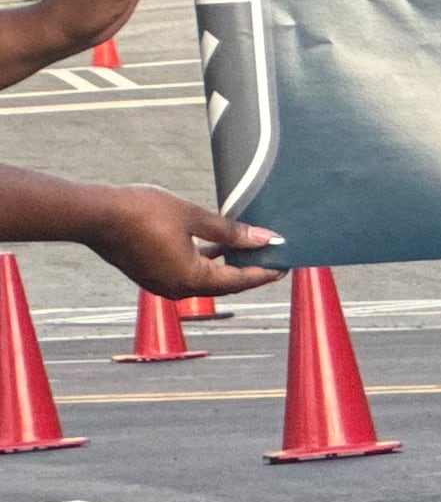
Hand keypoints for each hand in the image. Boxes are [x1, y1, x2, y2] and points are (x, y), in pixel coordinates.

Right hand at [72, 184, 279, 297]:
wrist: (93, 214)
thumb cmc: (140, 211)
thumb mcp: (193, 217)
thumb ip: (231, 232)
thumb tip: (265, 238)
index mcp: (191, 279)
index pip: (240, 280)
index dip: (266, 272)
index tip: (286, 264)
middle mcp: (178, 290)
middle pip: (226, 285)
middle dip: (250, 271)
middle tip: (274, 257)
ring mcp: (162, 285)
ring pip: (206, 280)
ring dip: (228, 266)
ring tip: (250, 250)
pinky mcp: (152, 276)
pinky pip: (188, 274)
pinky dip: (206, 263)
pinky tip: (217, 247)